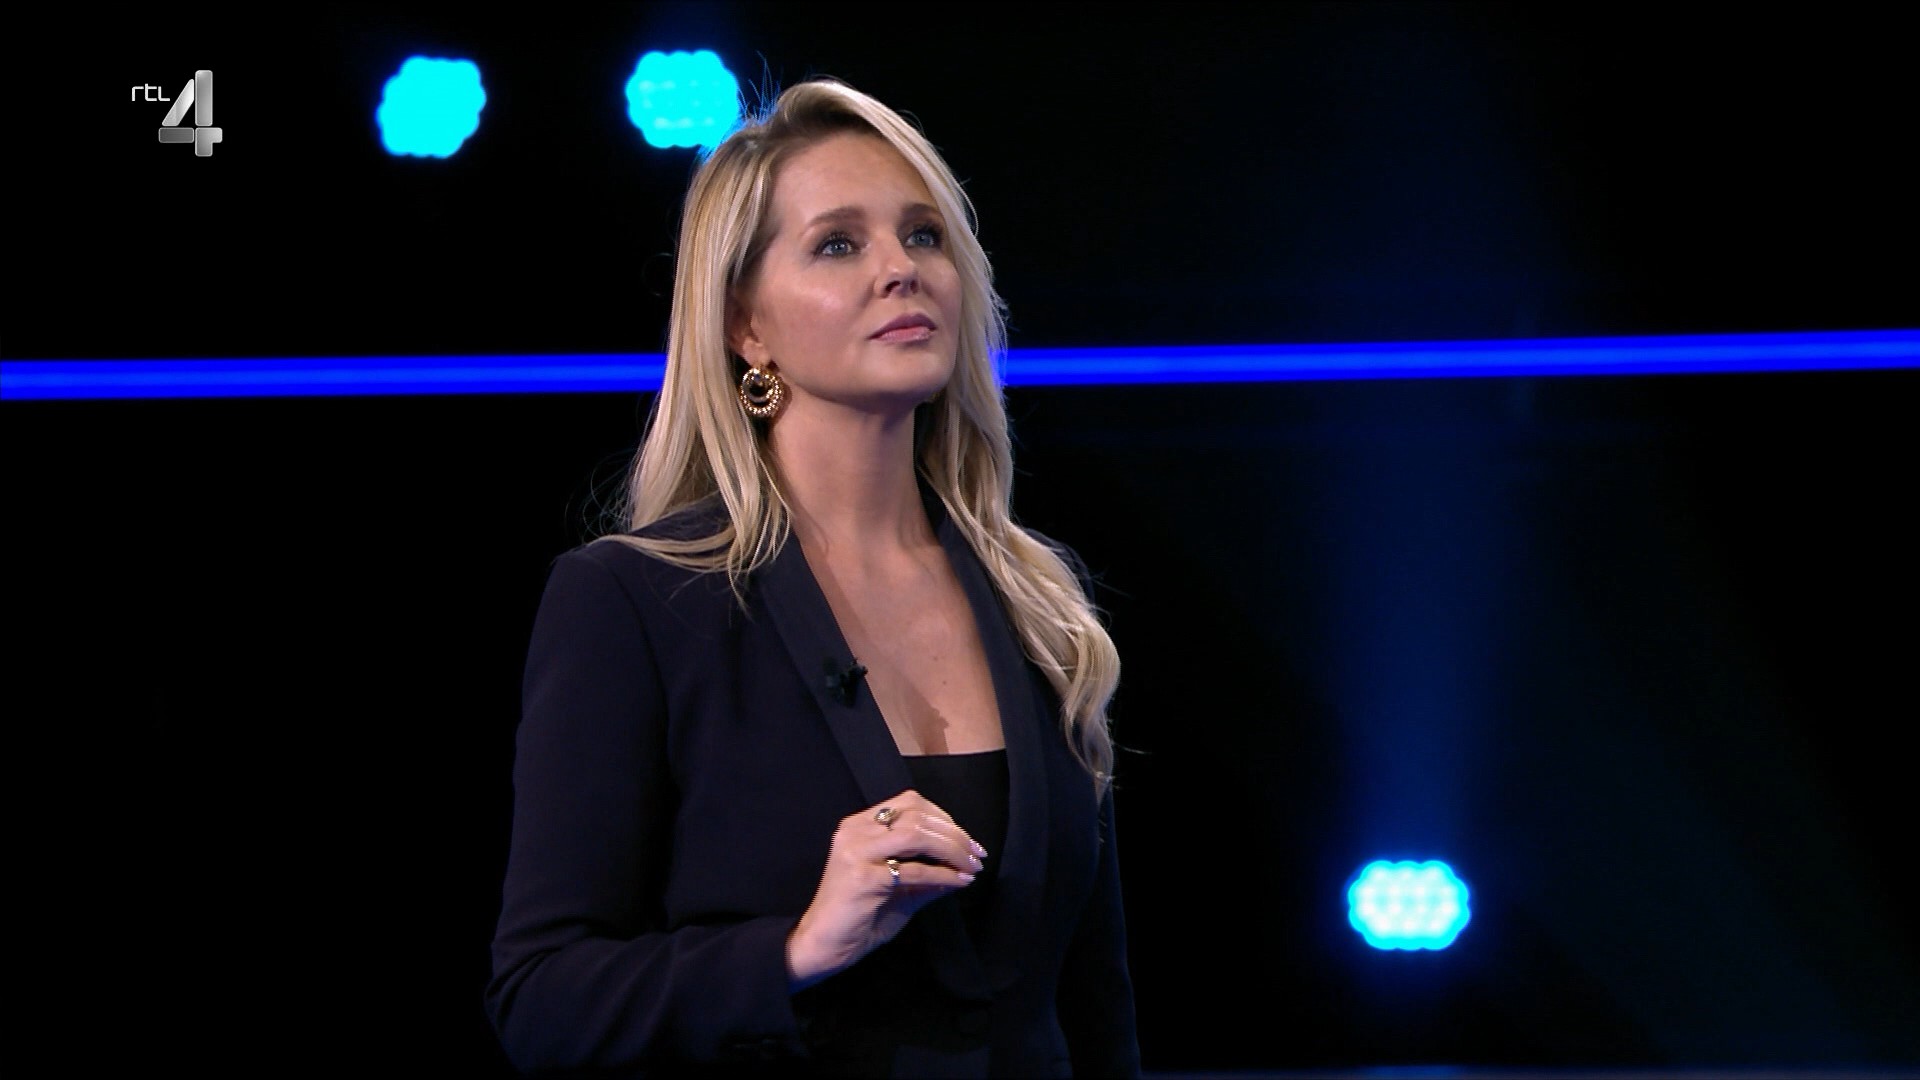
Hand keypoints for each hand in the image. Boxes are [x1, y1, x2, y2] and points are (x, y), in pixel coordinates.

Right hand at [784, 789, 986, 989]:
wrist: (823, 947)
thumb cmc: (858, 918)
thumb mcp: (899, 890)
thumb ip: (928, 875)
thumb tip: (965, 867)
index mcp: (860, 826)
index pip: (910, 803)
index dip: (944, 818)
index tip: (967, 840)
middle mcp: (855, 832)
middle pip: (916, 814)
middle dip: (954, 833)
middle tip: (977, 854)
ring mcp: (857, 852)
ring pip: (916, 834)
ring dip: (951, 848)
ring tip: (972, 865)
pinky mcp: (863, 878)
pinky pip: (914, 870)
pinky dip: (943, 875)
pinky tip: (959, 882)